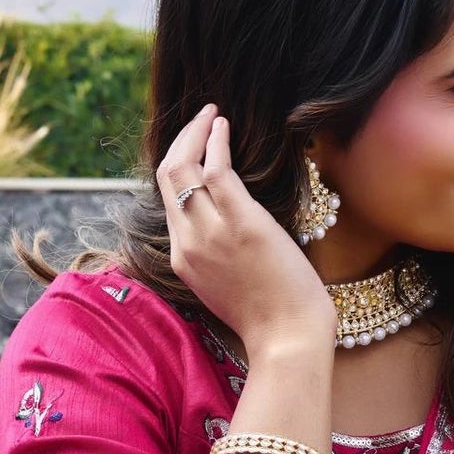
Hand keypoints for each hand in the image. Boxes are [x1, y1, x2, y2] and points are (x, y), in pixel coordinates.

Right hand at [156, 106, 334, 358]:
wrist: (287, 340)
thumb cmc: (271, 319)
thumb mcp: (228, 288)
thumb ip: (218, 257)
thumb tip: (231, 232)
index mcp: (183, 259)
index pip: (169, 203)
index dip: (177, 169)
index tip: (192, 148)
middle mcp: (187, 242)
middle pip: (167, 178)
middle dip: (180, 141)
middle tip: (199, 120)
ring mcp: (210, 232)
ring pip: (184, 168)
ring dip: (196, 133)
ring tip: (211, 114)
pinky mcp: (241, 223)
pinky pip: (216, 170)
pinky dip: (216, 142)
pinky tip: (224, 125)